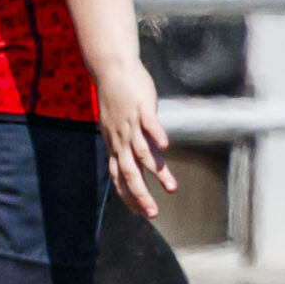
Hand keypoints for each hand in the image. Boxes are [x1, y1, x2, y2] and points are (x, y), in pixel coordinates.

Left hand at [96, 56, 178, 219]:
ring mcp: (131, 124)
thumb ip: (131, 144)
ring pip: (143, 152)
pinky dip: (156, 136)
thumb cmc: (118, 99)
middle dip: (141, 194)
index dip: (127, 195)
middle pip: (129, 172)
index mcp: (114, 144)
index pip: (118, 176)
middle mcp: (120, 138)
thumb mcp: (119, 126)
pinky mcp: (142, 108)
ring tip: (172, 189)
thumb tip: (146, 160)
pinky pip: (149, 124)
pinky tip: (166, 147)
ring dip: (157, 172)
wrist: (112, 70)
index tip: (139, 213)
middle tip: (153, 213)